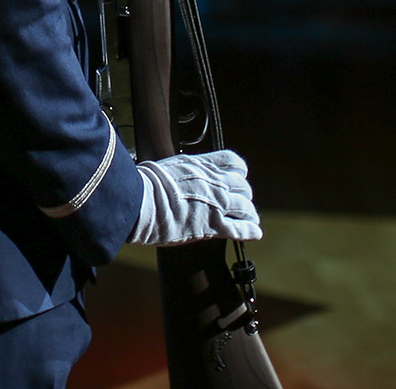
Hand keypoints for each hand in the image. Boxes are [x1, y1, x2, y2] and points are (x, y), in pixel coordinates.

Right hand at [133, 150, 260, 245]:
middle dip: (243, 194)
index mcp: (202, 166)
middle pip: (242, 185)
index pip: (232, 162)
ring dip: (249, 213)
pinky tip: (254, 233)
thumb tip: (176, 174)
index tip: (238, 176)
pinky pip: (240, 229)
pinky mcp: (213, 226)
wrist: (141, 201)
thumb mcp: (168, 167)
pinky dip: (250, 231)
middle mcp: (214, 182)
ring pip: (245, 207)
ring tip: (251, 218)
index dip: (238, 170)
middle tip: (241, 201)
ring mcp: (216, 204)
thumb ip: (182, 171)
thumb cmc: (146, 184)